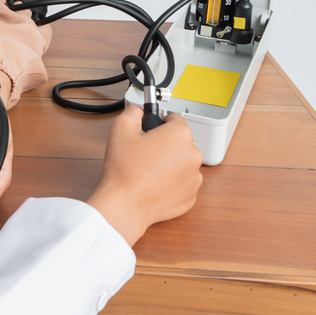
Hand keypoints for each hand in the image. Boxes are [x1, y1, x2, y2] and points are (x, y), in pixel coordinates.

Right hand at [86, 105, 203, 245]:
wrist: (126, 203)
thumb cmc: (125, 169)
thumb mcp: (121, 127)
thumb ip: (134, 111)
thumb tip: (140, 111)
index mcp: (180, 135)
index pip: (174, 118)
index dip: (159, 122)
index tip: (150, 130)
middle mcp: (193, 155)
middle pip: (180, 141)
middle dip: (165, 143)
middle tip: (144, 151)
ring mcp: (194, 178)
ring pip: (182, 162)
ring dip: (169, 162)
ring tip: (147, 169)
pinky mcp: (191, 196)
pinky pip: (182, 182)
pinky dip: (171, 181)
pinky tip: (154, 183)